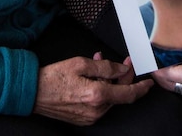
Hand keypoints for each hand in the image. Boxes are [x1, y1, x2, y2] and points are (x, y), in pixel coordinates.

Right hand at [33, 55, 152, 125]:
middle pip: (119, 95)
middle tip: (123, 62)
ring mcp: (89, 117)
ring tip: (99, 62)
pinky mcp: (83, 119)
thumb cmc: (53, 77)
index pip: (128, 94)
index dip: (141, 87)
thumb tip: (122, 69)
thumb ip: (105, 67)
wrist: (32, 93)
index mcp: (97, 96)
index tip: (149, 82)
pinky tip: (93, 77)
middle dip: (123, 77)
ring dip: (109, 81)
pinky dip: (100, 90)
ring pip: (109, 98)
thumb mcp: (80, 64)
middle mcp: (95, 110)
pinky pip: (99, 104)